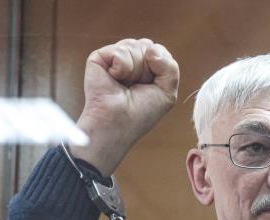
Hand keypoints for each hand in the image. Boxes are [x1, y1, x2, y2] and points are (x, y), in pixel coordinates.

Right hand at [72, 38, 179, 175]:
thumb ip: (170, 67)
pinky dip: (122, 67)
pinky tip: (115, 79)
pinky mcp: (99, 58)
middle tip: (137, 87)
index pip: (159, 51)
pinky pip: (120, 50)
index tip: (152, 87)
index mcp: (147, 67)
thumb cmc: (141, 112)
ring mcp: (114, 58)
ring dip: (136, 70)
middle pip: (148, 45)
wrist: (119, 123)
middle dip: (148, 68)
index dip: (160, 67)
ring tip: (125, 85)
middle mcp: (130, 60)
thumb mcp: (167, 92)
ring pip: (135, 45)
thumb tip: (151, 48)